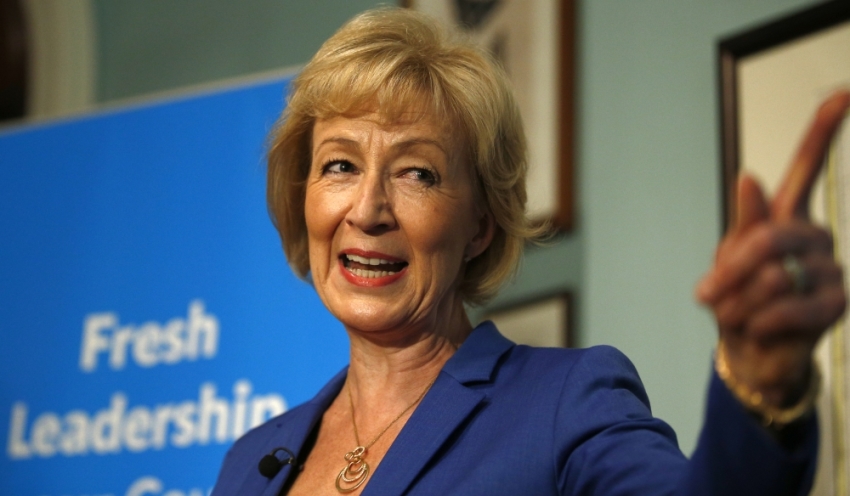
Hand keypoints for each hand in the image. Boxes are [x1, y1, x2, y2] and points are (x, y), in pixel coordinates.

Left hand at [696, 90, 849, 406]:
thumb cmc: (736, 296)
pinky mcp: (836, 303)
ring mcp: (830, 268)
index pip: (806, 167)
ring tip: (737, 314)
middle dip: (727, 272)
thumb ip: (743, 223)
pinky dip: (756, 321)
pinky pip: (785, 306)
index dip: (822, 131)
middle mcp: (815, 235)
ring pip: (769, 276)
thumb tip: (749, 176)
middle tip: (705, 295)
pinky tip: (755, 328)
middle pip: (767, 238)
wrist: (748, 349)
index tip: (842, 92)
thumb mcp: (728, 258)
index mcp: (786, 216)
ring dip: (737, 302)